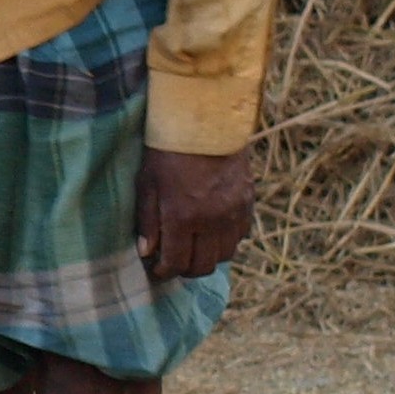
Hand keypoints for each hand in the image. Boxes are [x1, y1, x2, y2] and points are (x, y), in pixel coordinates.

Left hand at [137, 146, 252, 280]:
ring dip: (207, 258)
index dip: (164, 272)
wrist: (206, 122)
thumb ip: (147, 220)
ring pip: (224, 256)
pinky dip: (225, 242)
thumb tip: (146, 252)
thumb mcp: (147, 182)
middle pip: (203, 266)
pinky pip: (239, 237)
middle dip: (185, 270)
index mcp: (182, 216)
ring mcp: (233, 214)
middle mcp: (212, 221)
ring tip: (192, 249)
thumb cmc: (168, 150)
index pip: (176, 262)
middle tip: (174, 263)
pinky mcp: (248, 204)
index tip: (156, 270)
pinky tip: (212, 232)